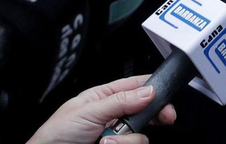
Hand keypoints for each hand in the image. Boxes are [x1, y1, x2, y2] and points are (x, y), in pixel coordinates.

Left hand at [25, 76, 174, 143]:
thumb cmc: (58, 133)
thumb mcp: (88, 111)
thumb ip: (120, 100)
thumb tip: (148, 91)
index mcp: (105, 97)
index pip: (136, 86)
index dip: (155, 89)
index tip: (168, 95)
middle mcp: (114, 116)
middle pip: (146, 111)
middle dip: (155, 115)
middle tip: (165, 119)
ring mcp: (117, 137)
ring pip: (141, 135)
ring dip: (127, 140)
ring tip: (105, 142)